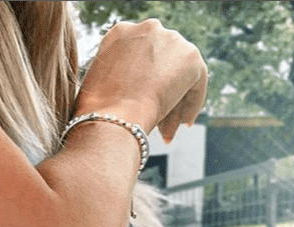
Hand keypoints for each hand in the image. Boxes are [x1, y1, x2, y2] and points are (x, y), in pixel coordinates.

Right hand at [77, 19, 207, 142]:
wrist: (113, 120)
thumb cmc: (96, 115)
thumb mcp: (97, 88)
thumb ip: (115, 79)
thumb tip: (129, 93)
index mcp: (120, 33)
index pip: (139, 56)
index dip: (143, 83)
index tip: (140, 104)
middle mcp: (147, 29)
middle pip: (162, 64)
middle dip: (161, 93)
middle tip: (158, 124)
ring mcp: (170, 40)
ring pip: (179, 73)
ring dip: (175, 103)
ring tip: (168, 131)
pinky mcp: (190, 57)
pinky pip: (197, 81)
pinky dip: (192, 103)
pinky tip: (185, 124)